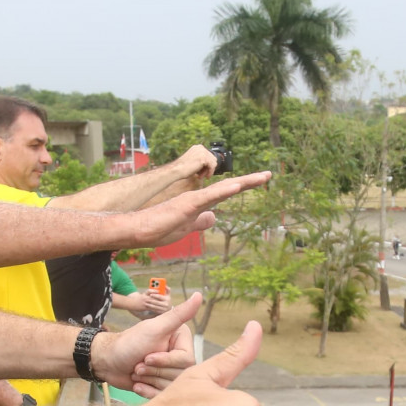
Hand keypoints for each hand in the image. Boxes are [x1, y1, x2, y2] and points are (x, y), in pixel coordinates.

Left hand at [91, 293, 202, 395]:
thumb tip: (198, 295)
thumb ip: (178, 314)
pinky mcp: (160, 385)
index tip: (147, 356)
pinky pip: (162, 395)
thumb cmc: (128, 343)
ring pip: (171, 386)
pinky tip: (137, 384)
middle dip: (155, 371)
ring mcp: (169, 371)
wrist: (107, 361)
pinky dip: (147, 391)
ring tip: (136, 372)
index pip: (186, 360)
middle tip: (138, 364)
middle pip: (179, 375)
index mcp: (181, 341)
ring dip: (149, 380)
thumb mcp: (154, 329)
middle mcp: (178, 355)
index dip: (165, 361)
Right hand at [132, 170, 272, 247]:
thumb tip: (214, 217)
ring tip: (262, 177)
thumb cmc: (158, 229)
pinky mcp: (186, 205)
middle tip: (268, 175)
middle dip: (249, 181)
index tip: (258, 181)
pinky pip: (208, 197)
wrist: (136, 230)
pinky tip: (237, 186)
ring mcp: (192, 200)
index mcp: (198, 204)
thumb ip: (200, 221)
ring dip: (243, 183)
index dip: (241, 187)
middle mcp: (197, 198)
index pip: (224, 194)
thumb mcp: (187, 227)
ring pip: (222, 189)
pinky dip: (224, 191)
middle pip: (228, 188)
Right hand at [170, 146, 219, 186]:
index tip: (203, 172)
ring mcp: (203, 152)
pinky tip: (206, 177)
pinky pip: (212, 167)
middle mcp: (201, 147)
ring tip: (201, 176)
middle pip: (212, 159)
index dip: (207, 165)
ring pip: (213, 163)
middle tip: (202, 175)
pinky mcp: (204, 158)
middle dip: (208, 168)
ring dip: (208, 171)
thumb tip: (209, 165)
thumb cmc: (183, 168)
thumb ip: (200, 160)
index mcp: (198, 147)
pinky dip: (210, 173)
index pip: (209, 156)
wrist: (177, 170)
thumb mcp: (193, 161)